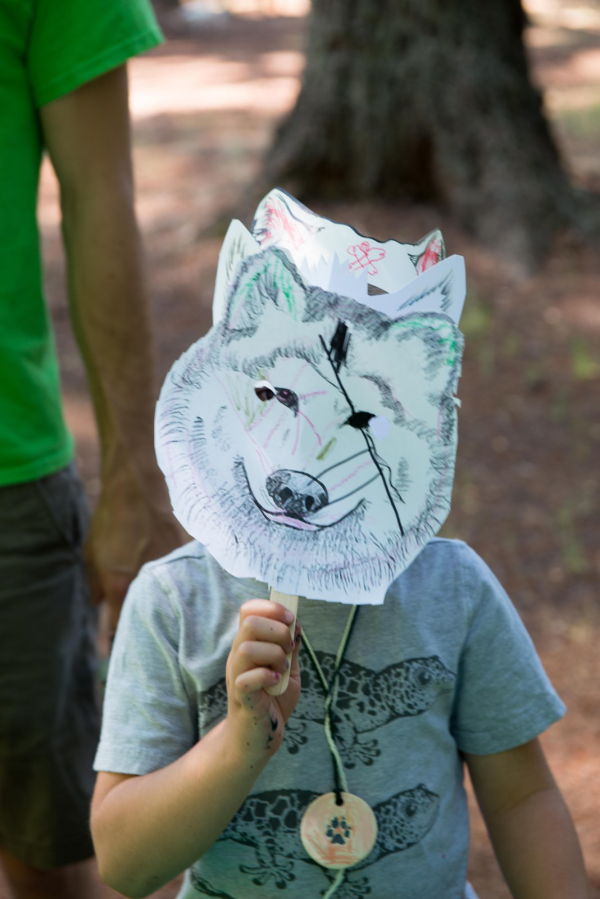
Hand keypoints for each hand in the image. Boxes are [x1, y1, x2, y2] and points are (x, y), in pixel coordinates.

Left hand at [85, 473, 185, 634]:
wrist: (137, 487)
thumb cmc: (112, 517)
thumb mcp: (93, 553)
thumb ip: (96, 586)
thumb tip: (99, 604)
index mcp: (120, 587)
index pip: (119, 629)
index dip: (119, 638)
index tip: (122, 644)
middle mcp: (148, 584)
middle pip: (150, 617)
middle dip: (147, 623)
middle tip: (144, 624)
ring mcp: (171, 571)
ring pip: (171, 598)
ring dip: (166, 600)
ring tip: (163, 598)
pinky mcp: (187, 557)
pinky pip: (183, 578)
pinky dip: (179, 580)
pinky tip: (177, 575)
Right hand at [226, 600, 301, 760]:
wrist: (261, 735)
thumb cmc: (273, 700)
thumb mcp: (289, 669)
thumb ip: (291, 647)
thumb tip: (297, 622)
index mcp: (249, 644)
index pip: (249, 609)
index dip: (271, 608)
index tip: (290, 620)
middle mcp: (238, 656)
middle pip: (250, 622)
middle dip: (278, 630)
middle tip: (289, 648)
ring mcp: (237, 675)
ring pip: (247, 648)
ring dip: (274, 654)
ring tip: (282, 668)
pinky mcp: (241, 697)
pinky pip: (247, 679)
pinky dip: (267, 676)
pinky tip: (276, 683)